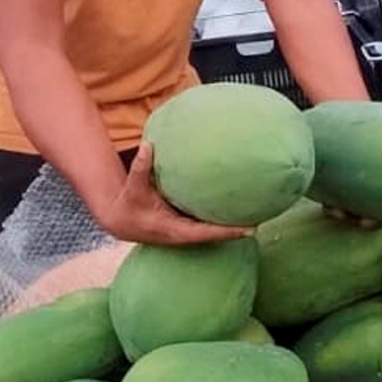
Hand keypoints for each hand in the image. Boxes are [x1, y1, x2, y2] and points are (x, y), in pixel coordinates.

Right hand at [94, 143, 252, 245]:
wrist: (119, 223)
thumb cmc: (128, 206)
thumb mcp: (133, 187)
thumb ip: (141, 167)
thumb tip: (149, 145)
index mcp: (174, 230)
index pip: (206, 234)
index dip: (227, 232)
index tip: (249, 230)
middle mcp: (183, 236)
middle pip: (215, 236)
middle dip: (237, 231)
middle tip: (261, 222)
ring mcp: (185, 235)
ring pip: (212, 233)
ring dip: (231, 227)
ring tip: (256, 216)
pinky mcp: (185, 229)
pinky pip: (206, 227)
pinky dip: (220, 222)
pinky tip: (235, 210)